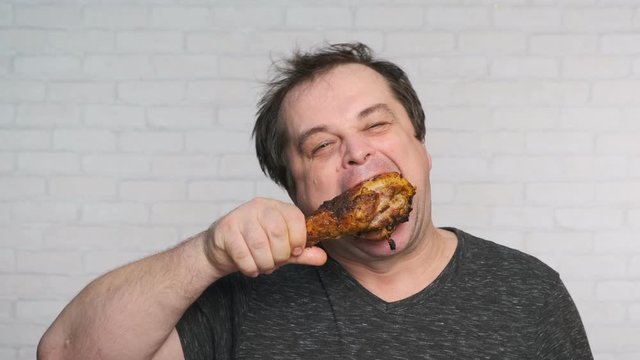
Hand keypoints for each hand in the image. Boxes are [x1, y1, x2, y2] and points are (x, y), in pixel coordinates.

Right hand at [203, 197, 326, 277]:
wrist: (221, 249)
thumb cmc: (256, 246)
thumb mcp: (282, 249)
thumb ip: (302, 252)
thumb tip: (323, 257)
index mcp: (276, 207)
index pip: (295, 218)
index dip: (298, 239)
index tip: (294, 253)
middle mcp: (259, 206)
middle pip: (278, 232)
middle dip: (279, 256)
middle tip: (274, 263)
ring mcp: (240, 216)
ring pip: (260, 245)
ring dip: (264, 264)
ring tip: (262, 266)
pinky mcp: (225, 229)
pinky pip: (242, 254)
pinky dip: (249, 267)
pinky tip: (250, 267)